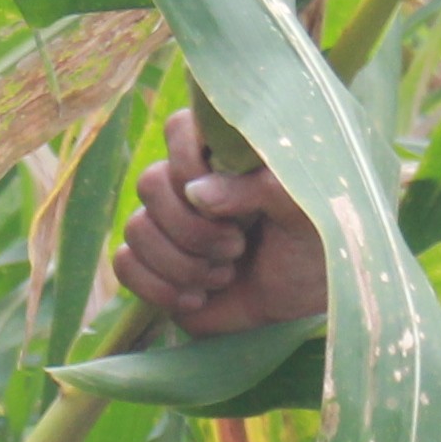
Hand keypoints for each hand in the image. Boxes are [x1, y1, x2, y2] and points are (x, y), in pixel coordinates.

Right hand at [113, 110, 327, 334]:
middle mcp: (191, 186)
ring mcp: (169, 228)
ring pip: (136, 229)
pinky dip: (159, 287)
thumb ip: (259, 188)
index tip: (219, 197)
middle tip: (237, 247)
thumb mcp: (304, 210)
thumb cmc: (316, 251)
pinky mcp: (155, 267)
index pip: (179, 128)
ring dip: (183, 263)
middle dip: (192, 228)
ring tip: (225, 275)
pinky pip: (124, 265)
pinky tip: (197, 298)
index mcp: (227, 158)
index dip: (188, 160)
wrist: (305, 313)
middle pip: (150, 183)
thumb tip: (196, 192)